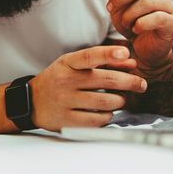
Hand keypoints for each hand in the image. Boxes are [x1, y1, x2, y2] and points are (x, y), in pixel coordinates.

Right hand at [29, 46, 147, 131]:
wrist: (31, 101)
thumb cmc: (58, 80)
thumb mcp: (74, 65)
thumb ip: (102, 62)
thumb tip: (130, 63)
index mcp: (67, 63)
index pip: (90, 56)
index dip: (109, 53)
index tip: (125, 53)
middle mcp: (65, 81)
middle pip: (106, 81)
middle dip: (130, 82)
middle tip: (140, 84)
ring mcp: (65, 102)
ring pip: (106, 102)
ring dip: (120, 101)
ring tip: (120, 99)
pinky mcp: (67, 121)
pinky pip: (98, 120)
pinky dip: (108, 116)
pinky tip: (106, 112)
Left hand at [104, 0, 172, 68]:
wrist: (144, 48)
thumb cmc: (132, 22)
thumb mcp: (118, 5)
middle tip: (110, 8)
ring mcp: (170, 6)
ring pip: (147, 2)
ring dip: (129, 14)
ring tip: (125, 23)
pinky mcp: (172, 22)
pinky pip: (155, 18)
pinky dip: (140, 24)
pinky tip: (135, 30)